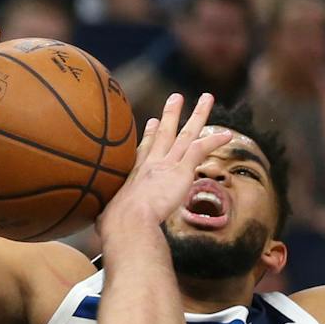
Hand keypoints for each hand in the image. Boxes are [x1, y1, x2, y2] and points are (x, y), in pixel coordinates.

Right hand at [99, 92, 233, 240]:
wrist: (127, 221)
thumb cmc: (115, 224)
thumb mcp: (107, 216)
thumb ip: (107, 217)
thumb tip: (97, 226)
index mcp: (134, 173)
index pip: (144, 149)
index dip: (149, 133)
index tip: (153, 122)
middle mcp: (151, 163)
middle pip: (164, 133)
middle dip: (171, 114)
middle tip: (177, 98)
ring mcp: (167, 164)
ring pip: (186, 134)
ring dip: (198, 115)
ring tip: (208, 98)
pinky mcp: (180, 171)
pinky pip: (200, 150)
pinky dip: (214, 140)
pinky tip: (227, 134)